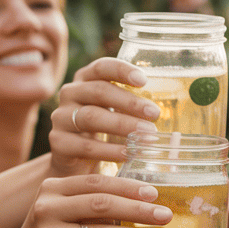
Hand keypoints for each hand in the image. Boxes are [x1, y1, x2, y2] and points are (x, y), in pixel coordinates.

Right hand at [4, 174, 171, 227]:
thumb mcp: (64, 210)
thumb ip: (93, 202)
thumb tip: (145, 200)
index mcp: (51, 189)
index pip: (95, 182)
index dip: (127, 187)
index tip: (154, 193)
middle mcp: (46, 210)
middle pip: (100, 205)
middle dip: (137, 209)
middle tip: (165, 215)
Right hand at [49, 58, 160, 174]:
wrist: (73, 160)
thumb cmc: (102, 130)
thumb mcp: (114, 110)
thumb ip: (132, 103)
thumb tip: (170, 104)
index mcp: (85, 80)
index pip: (101, 67)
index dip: (122, 71)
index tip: (144, 81)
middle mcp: (70, 94)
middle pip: (98, 92)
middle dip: (129, 102)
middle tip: (155, 114)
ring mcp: (61, 118)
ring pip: (91, 118)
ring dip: (122, 126)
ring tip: (148, 136)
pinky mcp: (58, 143)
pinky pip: (85, 146)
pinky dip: (109, 150)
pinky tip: (128, 154)